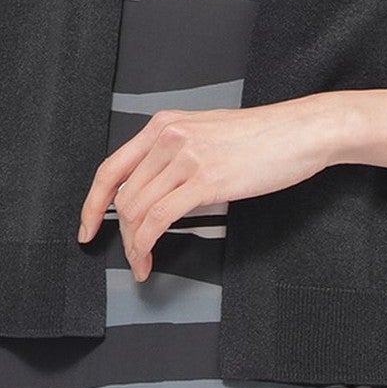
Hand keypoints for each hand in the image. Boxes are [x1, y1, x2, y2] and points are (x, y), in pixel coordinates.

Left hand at [76, 96, 338, 279]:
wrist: (299, 131)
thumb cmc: (262, 136)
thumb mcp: (206, 134)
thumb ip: (175, 155)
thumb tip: (154, 190)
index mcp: (165, 125)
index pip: (111, 168)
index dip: (92, 203)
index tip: (87, 227)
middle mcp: (168, 137)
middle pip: (124, 196)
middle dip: (121, 234)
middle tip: (132, 256)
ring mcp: (185, 157)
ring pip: (137, 210)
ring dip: (134, 245)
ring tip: (143, 262)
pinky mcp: (205, 180)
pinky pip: (159, 219)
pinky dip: (147, 245)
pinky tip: (150, 257)